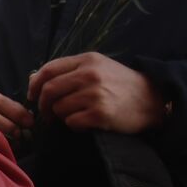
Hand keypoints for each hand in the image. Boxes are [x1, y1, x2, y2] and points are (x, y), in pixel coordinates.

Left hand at [27, 52, 166, 133]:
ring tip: (74, 117)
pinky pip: (72, 123)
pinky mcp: (101, 114)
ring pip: (59, 108)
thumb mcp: (98, 68)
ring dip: (61, 117)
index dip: (35, 85)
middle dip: (43, 106)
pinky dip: (74, 126)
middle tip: (46, 115)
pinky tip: (85, 123)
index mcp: (87, 60)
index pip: (48, 70)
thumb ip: (69, 71)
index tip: (33, 96)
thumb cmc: (121, 85)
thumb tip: (34, 79)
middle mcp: (90, 74)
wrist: (153, 99)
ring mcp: (95, 94)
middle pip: (49, 91)